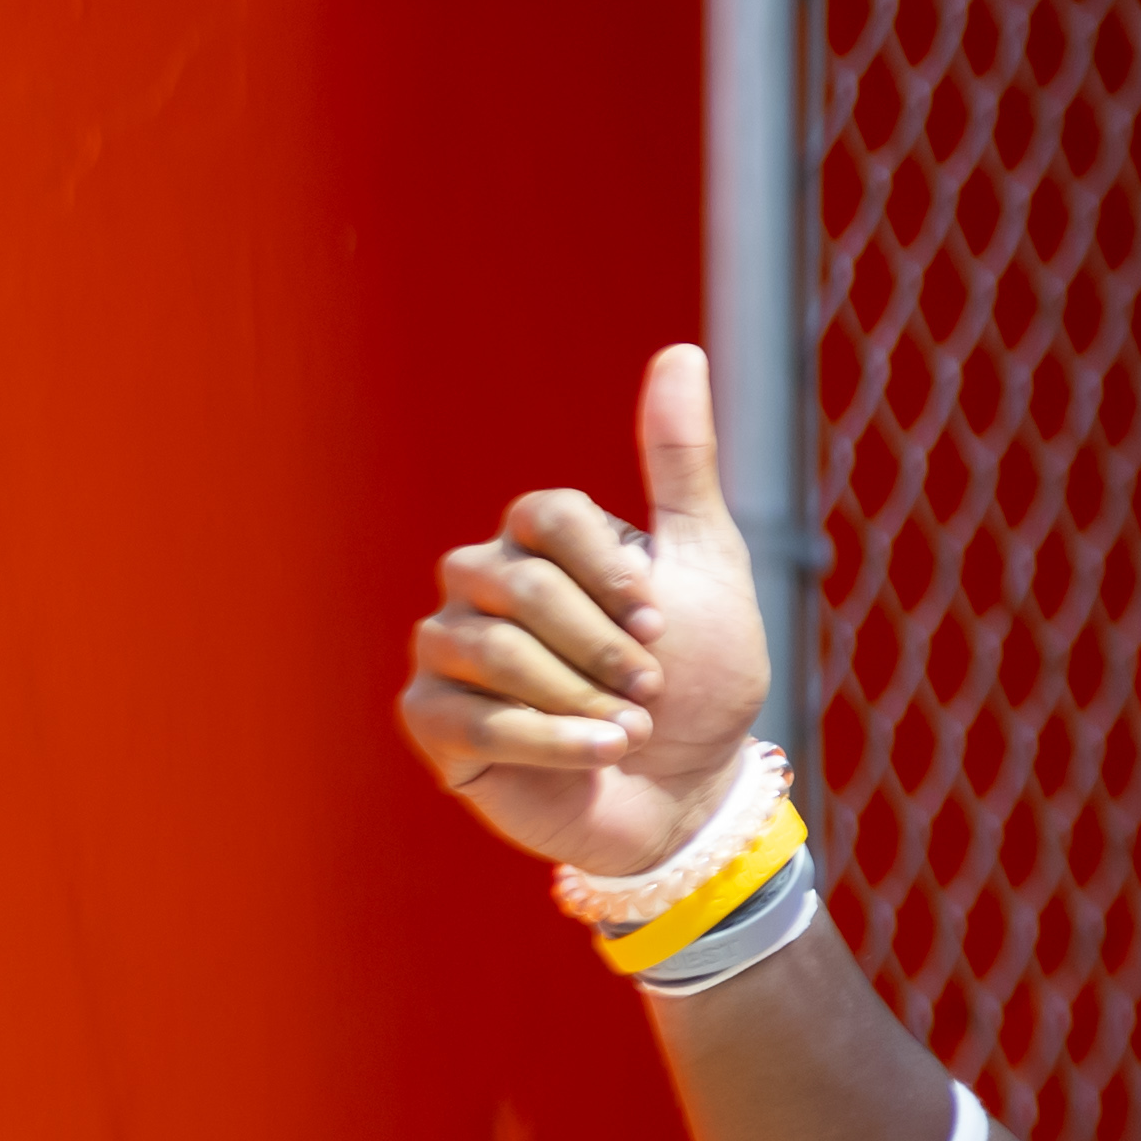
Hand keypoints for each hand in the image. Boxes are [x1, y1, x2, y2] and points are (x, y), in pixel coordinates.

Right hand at [399, 344, 775, 876]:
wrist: (689, 789)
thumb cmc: (701, 677)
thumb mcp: (707, 564)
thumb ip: (682, 464)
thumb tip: (680, 351)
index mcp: (539, 541)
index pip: (546, 514)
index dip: (608, 571)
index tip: (662, 622)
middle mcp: (481, 586)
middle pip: (522, 585)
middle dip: (603, 646)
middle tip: (652, 687)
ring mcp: (447, 652)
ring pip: (493, 651)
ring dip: (581, 696)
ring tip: (630, 727)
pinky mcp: (433, 722)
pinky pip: (471, 718)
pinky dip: (552, 740)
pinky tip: (602, 755)